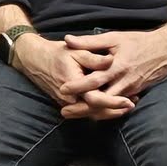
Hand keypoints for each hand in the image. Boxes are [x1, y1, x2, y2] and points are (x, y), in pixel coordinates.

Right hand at [10, 36, 130, 120]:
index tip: (128, 100)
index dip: (113, 102)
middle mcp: (69, 98)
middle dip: (115, 110)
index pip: (95, 100)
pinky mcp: (68, 103)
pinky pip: (86, 111)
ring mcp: (67, 102)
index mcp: (72, 84)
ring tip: (127, 107)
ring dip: (109, 112)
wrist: (34, 59)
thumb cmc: (56, 53)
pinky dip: (100, 110)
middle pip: (95, 111)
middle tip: (132, 105)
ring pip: (91, 114)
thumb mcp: (75, 51)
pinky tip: (113, 106)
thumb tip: (111, 60)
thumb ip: (93, 58)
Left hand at [56, 29, 166, 117]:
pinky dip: (105, 109)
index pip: (94, 81)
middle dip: (82, 108)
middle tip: (64, 111)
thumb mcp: (114, 38)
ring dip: (92, 111)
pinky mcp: (135, 93)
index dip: (77, 86)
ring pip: (108, 106)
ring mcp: (130, 90)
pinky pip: (117, 105)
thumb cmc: (140, 42)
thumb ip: (90, 42)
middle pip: (100, 101)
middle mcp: (124, 82)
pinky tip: (92, 111)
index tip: (62, 89)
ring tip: (73, 113)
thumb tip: (68, 40)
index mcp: (117, 68)